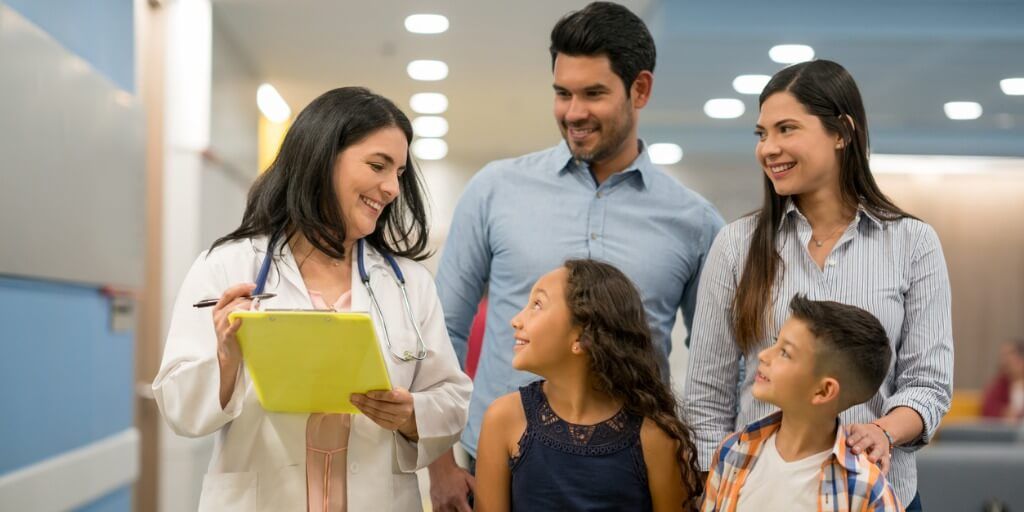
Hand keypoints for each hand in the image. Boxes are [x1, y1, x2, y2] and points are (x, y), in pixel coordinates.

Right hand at [212, 283, 255, 407]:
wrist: (227, 354)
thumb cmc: (232, 334)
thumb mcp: (233, 317)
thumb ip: (240, 306)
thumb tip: (254, 297)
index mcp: (219, 309)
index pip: (228, 293)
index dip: (240, 287)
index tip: (252, 286)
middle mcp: (218, 316)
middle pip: (232, 301)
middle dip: (246, 298)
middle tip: (256, 300)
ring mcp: (221, 326)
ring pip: (232, 311)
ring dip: (244, 307)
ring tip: (253, 308)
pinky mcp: (226, 336)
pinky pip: (230, 328)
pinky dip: (236, 322)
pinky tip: (242, 319)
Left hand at [351, 387, 416, 437]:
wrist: (410, 413)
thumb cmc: (401, 398)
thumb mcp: (399, 391)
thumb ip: (388, 389)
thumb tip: (368, 385)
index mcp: (406, 398)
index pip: (391, 396)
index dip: (379, 395)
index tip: (367, 393)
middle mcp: (403, 411)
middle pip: (382, 407)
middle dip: (366, 401)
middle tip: (354, 397)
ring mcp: (398, 420)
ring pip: (377, 414)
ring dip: (364, 408)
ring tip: (355, 402)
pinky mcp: (392, 426)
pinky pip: (377, 420)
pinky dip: (367, 414)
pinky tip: (361, 409)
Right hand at [428, 451, 474, 511]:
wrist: (441, 466)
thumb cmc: (455, 472)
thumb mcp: (470, 480)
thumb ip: (476, 490)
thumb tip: (485, 497)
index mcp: (458, 497)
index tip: (473, 510)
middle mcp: (448, 502)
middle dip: (462, 511)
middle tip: (464, 507)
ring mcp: (440, 504)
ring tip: (457, 507)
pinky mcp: (434, 504)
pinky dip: (444, 511)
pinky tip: (448, 508)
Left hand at [845, 423, 891, 473]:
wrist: (881, 431)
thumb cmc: (862, 432)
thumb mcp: (853, 428)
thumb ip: (845, 432)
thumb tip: (834, 441)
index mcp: (863, 431)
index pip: (858, 434)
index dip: (853, 438)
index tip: (848, 443)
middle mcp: (872, 439)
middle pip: (867, 441)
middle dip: (861, 446)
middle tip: (855, 451)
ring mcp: (880, 447)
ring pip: (878, 451)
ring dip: (874, 455)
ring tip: (870, 460)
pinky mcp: (885, 456)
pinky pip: (886, 463)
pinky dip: (884, 470)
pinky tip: (880, 475)